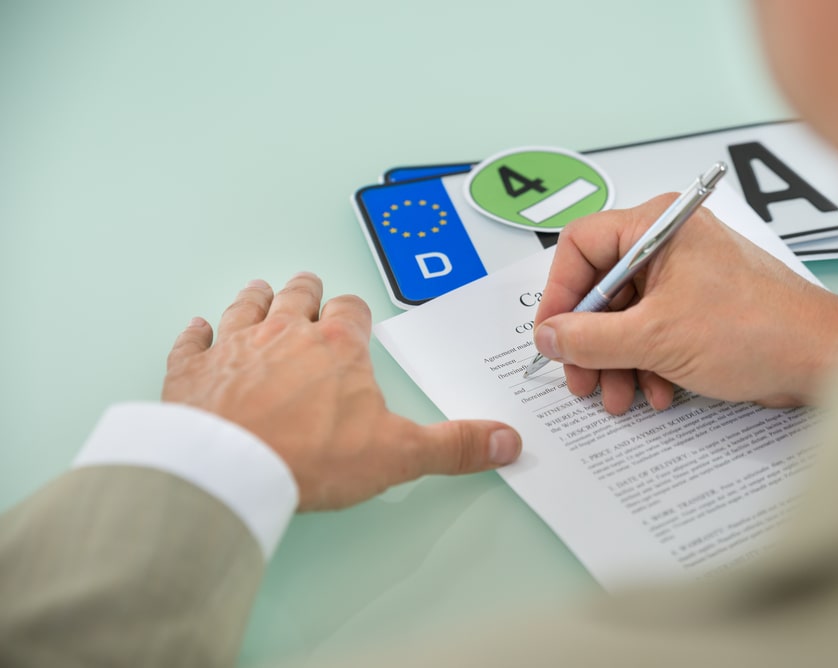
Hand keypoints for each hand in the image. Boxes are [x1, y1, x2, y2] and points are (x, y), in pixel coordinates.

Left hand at [162, 273, 521, 510]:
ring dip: (255, 299)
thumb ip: (454, 445)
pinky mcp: (191, 371)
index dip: (353, 313)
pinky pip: (192, 341)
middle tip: (308, 286)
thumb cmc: (309, 454)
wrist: (231, 467)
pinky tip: (198, 329)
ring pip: (246, 306)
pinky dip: (196, 334)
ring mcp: (234, 346)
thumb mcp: (398, 454)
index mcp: (337, 345)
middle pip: (298, 296)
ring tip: (260, 291)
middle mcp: (285, 333)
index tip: (353, 316)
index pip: (351, 311)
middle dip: (306, 292)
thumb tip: (504, 441)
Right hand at [533, 194, 837, 414]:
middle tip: (582, 377)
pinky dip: (646, 363)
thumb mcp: (654, 338)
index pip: (581, 246)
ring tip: (619, 395)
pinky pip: (653, 330)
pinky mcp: (700, 306)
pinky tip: (656, 392)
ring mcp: (686, 275)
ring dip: (617, 361)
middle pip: (601, 288)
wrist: (822, 360)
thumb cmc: (759, 329)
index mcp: (657, 226)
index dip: (560, 294)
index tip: (552, 335)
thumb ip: (589, 338)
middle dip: (590, 341)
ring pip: (626, 316)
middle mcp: (669, 243)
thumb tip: (549, 336)